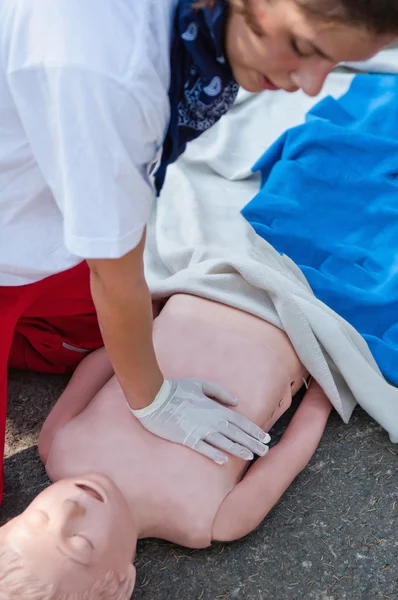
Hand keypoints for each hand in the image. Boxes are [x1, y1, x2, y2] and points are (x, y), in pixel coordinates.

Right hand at [129, 379, 269, 463]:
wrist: (154, 397)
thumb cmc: (176, 388)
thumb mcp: (200, 384)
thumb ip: (219, 392)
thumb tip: (235, 401)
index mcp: (215, 408)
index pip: (239, 421)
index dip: (254, 430)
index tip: (266, 438)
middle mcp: (210, 420)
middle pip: (236, 433)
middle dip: (252, 442)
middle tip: (265, 451)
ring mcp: (199, 430)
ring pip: (223, 442)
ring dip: (238, 450)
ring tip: (251, 457)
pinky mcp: (186, 437)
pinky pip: (202, 448)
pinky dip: (213, 454)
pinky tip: (223, 461)